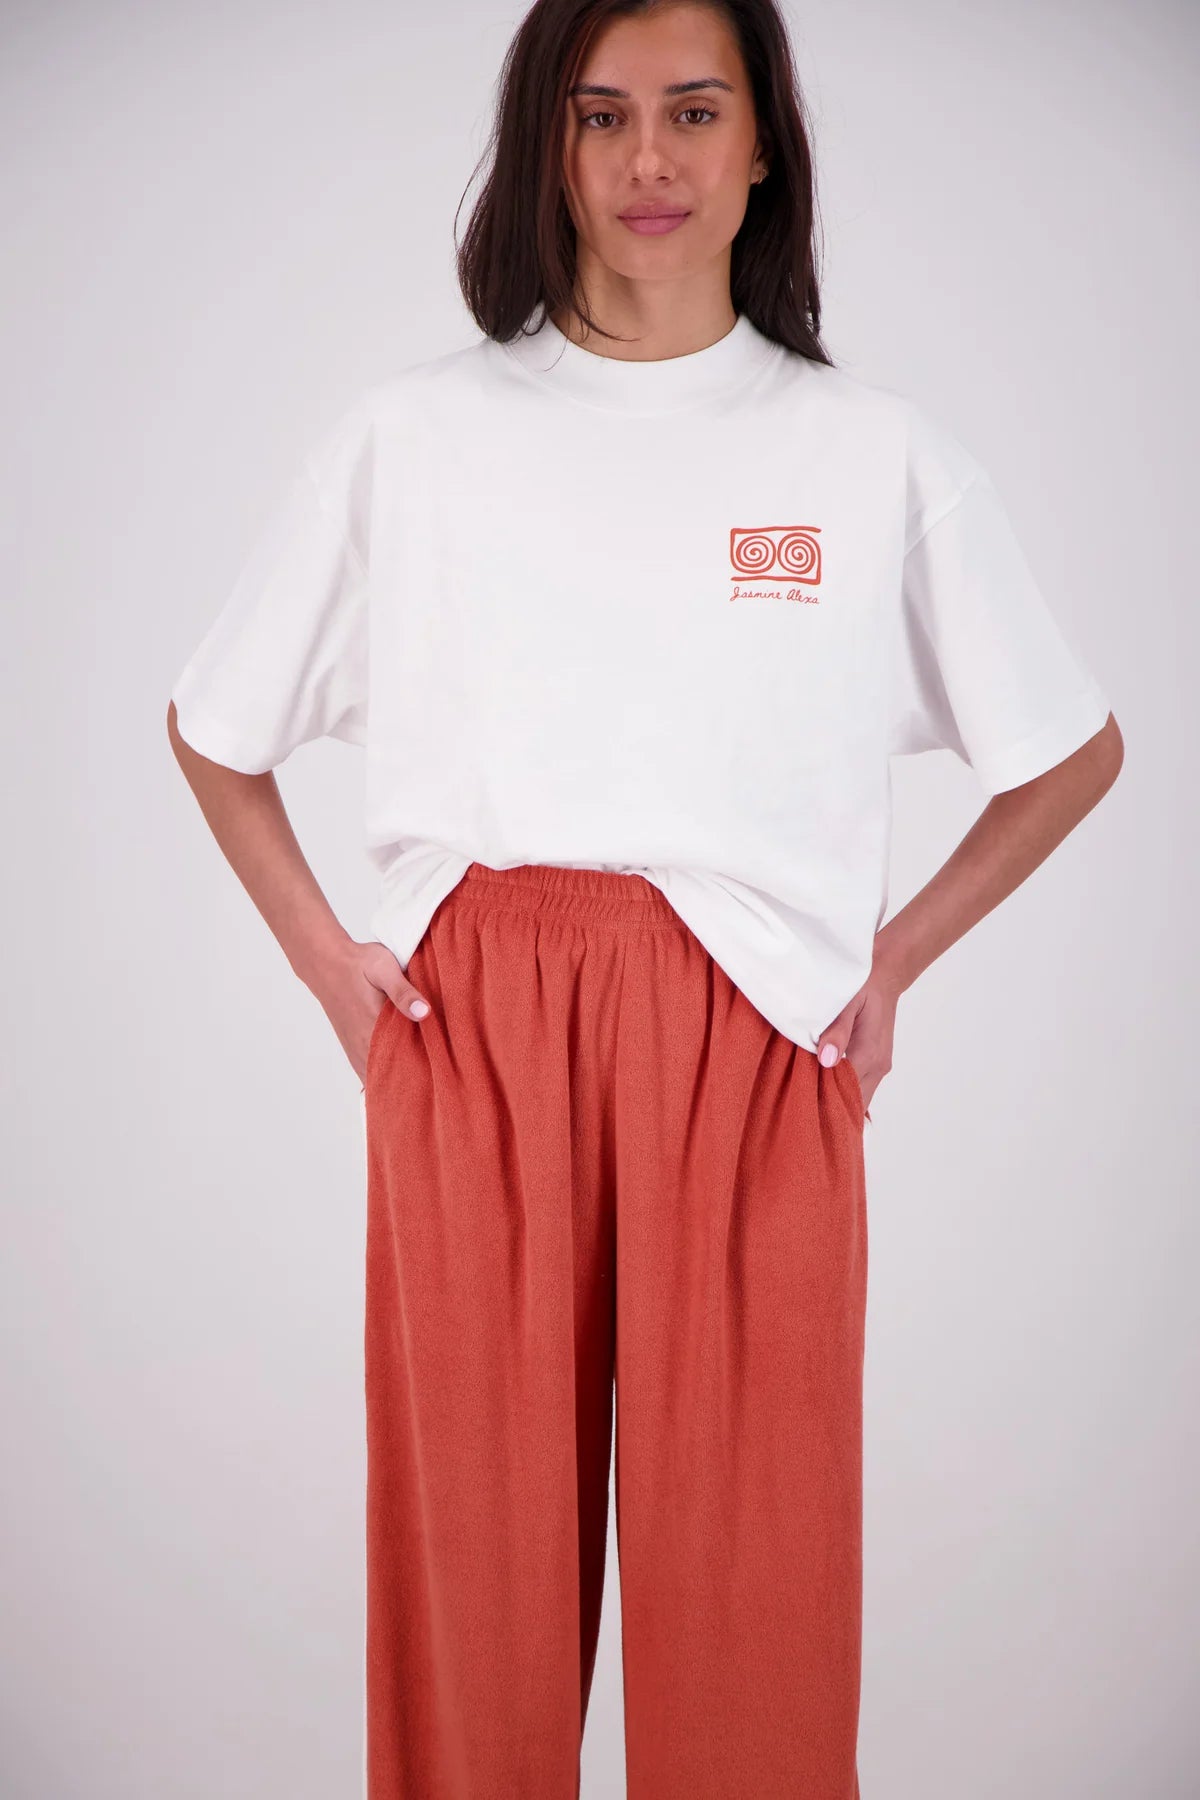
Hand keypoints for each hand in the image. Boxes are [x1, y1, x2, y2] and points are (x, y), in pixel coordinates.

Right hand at [311, 938, 432, 1086]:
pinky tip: (397, 1075)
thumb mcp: (384, 969)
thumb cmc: (358, 964)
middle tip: (436, 1079)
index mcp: (374, 1027)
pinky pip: (367, 1072)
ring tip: (420, 1082)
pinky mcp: (352, 1046)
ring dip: (397, 1078)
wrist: (326, 963)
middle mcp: (363, 1044)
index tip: (440, 1073)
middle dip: (414, 1079)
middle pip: (392, 1074)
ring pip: (378, 1076)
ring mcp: (356, 1048)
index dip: (422, 1071)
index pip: (403, 1062)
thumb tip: (424, 1012)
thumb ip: (403, 992)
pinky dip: (382, 1076)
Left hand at [816, 971, 896, 1118]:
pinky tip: (827, 1091)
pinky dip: (846, 1092)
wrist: (885, 979)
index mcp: (868, 1053)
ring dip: (839, 1099)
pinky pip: (862, 1087)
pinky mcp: (878, 1064)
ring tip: (811, 1101)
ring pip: (860, 1097)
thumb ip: (837, 1031)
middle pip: (854, 1101)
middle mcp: (878, 1065)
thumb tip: (826, 1061)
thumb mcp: (848, 1003)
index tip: (802, 1105)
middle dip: (831, 1107)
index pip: (845, 1091)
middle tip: (802, 1109)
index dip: (824, 1100)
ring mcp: (880, 1067)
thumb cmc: (862, 987)